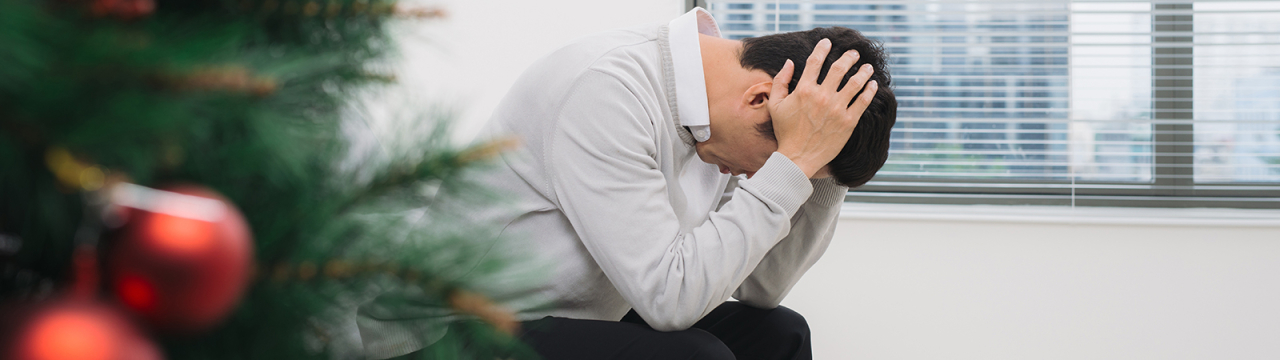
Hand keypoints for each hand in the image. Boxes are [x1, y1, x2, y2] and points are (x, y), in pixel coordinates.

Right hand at [767, 38, 878, 177]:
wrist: (798, 158)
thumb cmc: (785, 132)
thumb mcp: (775, 105)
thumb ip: (780, 81)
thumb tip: (789, 62)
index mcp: (804, 90)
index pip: (815, 62)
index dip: (822, 49)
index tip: (827, 42)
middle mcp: (822, 96)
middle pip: (839, 68)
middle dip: (848, 57)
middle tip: (853, 53)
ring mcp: (837, 109)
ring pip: (855, 83)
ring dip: (863, 71)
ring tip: (868, 67)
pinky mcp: (848, 122)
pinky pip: (863, 101)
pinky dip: (870, 90)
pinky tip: (872, 85)